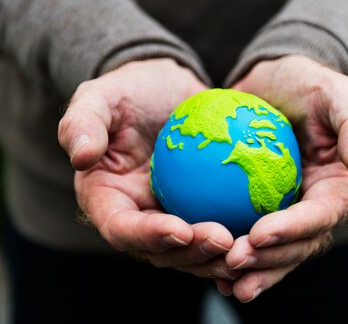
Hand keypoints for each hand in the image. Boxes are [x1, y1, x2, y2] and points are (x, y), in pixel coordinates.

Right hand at [57, 58, 239, 281]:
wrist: (166, 89)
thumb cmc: (128, 90)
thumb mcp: (99, 97)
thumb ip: (82, 123)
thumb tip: (80, 156)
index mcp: (106, 200)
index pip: (121, 229)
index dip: (148, 236)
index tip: (180, 229)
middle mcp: (137, 217)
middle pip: (161, 251)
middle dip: (192, 254)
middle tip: (226, 241)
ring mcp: (169, 217)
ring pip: (193, 251)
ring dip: (219, 257)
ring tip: (249, 248)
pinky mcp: (200, 210)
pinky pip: (220, 229)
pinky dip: (240, 238)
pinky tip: (267, 235)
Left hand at [218, 54, 347, 301]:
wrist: (273, 82)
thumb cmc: (307, 82)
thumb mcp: (336, 92)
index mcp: (342, 185)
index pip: (321, 214)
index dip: (294, 229)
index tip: (259, 233)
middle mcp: (317, 205)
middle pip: (298, 244)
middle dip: (269, 260)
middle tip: (233, 261)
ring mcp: (289, 211)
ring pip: (274, 251)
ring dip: (252, 269)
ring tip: (222, 278)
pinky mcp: (260, 209)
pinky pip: (249, 237)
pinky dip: (231, 254)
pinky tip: (206, 266)